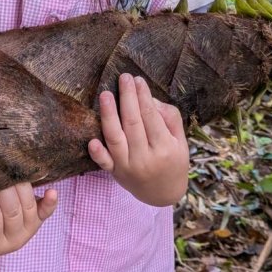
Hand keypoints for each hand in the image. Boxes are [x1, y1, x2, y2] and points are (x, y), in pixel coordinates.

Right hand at [0, 183, 57, 256]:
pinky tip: (51, 192)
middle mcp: (12, 242)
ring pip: (28, 207)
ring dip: (21, 188)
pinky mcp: (38, 221)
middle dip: (4, 189)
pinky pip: (46, 212)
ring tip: (11, 170)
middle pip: (12, 212)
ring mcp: (28, 231)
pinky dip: (50, 202)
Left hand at [88, 74, 188, 205]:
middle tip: (123, 78)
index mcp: (164, 148)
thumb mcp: (180, 140)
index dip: (143, 97)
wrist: (163, 194)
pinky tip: (92, 140)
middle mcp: (145, 159)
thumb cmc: (173, 160)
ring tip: (105, 95)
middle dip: (127, 98)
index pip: (151, 117)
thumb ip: (169, 118)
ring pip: (116, 138)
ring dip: (109, 115)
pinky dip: (97, 152)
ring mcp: (128, 167)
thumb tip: (148, 99)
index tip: (138, 80)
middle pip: (133, 123)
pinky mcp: (115, 173)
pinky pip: (104, 163)